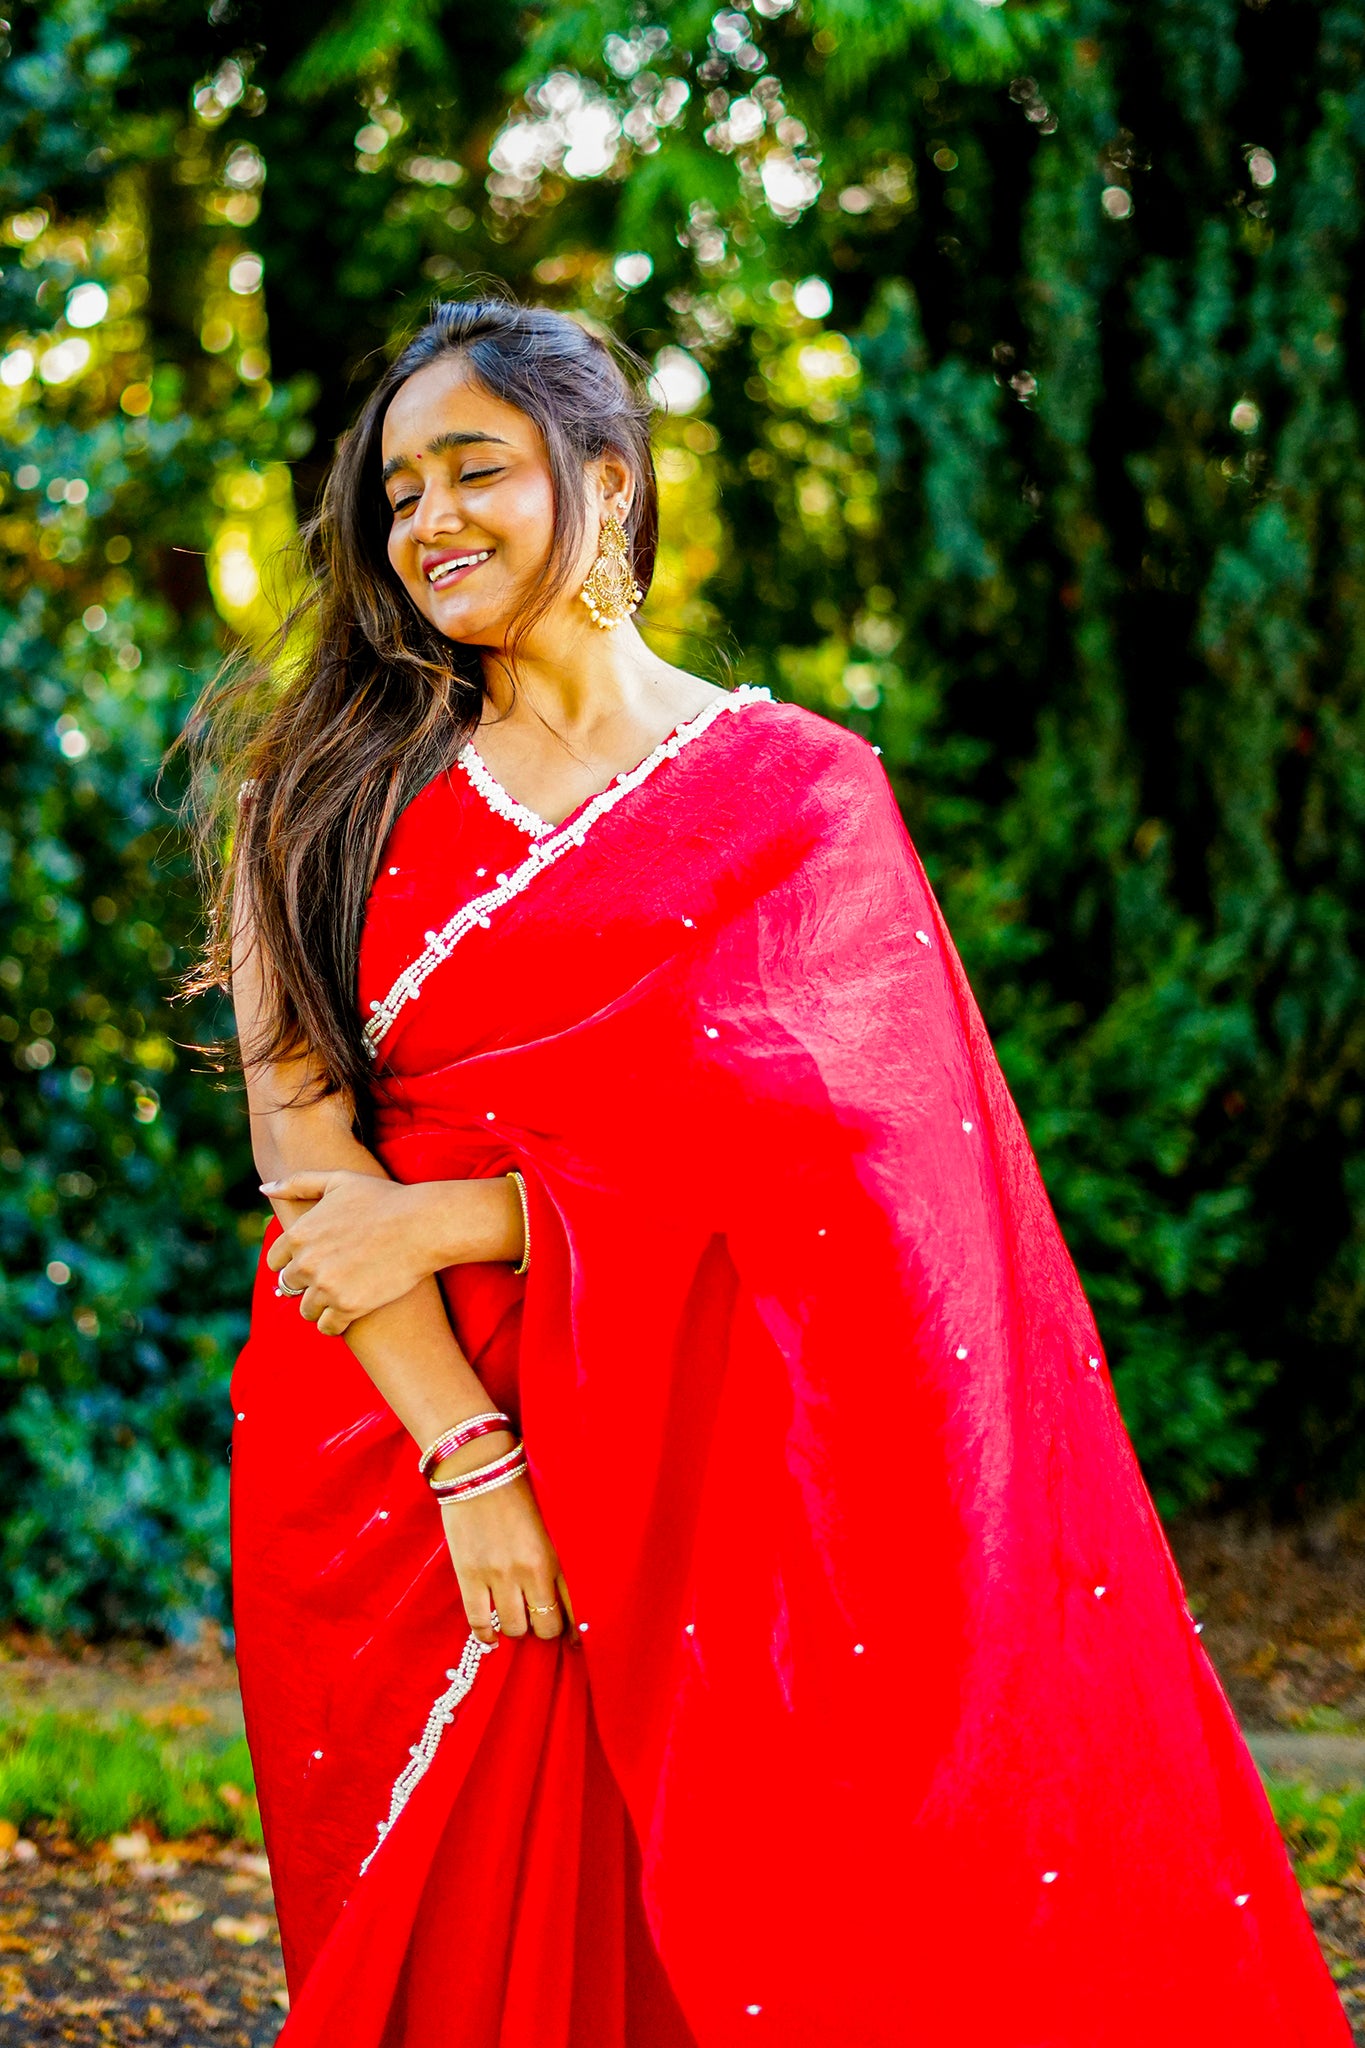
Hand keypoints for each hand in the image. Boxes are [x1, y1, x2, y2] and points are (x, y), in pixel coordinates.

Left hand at [262, 1170, 516, 1335]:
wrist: (421, 1225)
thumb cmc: (383, 1198)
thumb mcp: (338, 1180)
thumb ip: (297, 1183)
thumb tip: (265, 1189)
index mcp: (299, 1234)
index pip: (275, 1262)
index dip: (293, 1263)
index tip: (313, 1263)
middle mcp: (306, 1263)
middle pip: (290, 1286)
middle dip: (307, 1283)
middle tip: (332, 1278)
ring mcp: (325, 1287)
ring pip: (307, 1310)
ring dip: (320, 1305)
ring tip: (342, 1295)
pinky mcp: (348, 1307)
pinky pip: (328, 1327)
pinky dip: (336, 1323)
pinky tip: (350, 1312)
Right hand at [440, 1474, 575, 1646]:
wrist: (478, 1465)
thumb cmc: (521, 1483)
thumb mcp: (555, 1516)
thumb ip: (566, 1550)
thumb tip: (574, 1584)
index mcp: (557, 1554)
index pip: (575, 1609)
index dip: (576, 1629)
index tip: (574, 1636)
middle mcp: (531, 1570)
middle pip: (546, 1626)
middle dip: (546, 1630)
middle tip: (542, 1623)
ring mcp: (498, 1575)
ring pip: (514, 1629)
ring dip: (517, 1629)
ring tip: (517, 1620)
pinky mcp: (469, 1575)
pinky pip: (478, 1622)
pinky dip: (486, 1636)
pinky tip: (491, 1638)